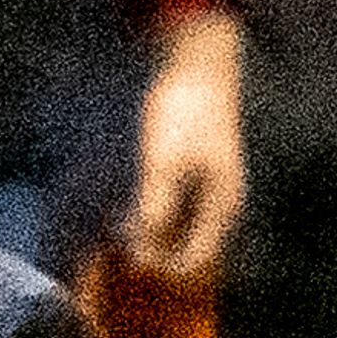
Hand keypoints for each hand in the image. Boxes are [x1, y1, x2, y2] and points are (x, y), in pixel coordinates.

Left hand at [124, 7, 246, 285]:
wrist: (198, 66)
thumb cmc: (183, 113)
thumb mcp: (162, 162)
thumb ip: (153, 208)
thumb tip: (141, 255)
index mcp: (220, 205)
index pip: (195, 260)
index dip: (162, 271)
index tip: (127, 267)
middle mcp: (221, 203)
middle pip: (189, 248)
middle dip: (155, 256)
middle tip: (115, 254)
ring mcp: (211, 188)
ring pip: (181, 230)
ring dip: (152, 238)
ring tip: (115, 237)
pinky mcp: (197, 174)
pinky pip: (176, 210)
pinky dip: (153, 217)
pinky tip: (126, 213)